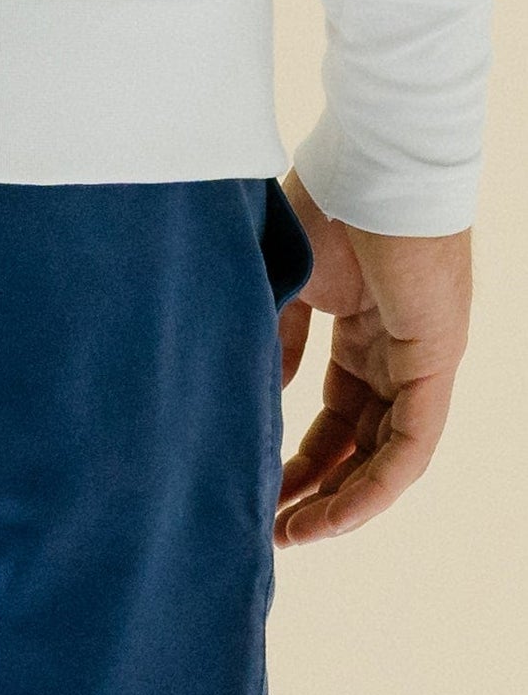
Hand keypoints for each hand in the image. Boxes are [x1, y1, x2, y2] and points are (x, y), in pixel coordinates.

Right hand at [274, 165, 471, 545]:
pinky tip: (333, 513)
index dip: (301, 455)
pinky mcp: (436, 361)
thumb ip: (284, 336)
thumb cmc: (328, 198)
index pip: (340, 413)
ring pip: (388, 455)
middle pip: (362, 443)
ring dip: (342, 501)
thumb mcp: (292, 279)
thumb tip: (273, 390)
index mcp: (365, 328)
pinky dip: (375, 485)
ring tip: (292, 534)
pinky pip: (412, 444)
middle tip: (271, 526)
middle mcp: (398, 351)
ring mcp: (421, 359)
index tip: (258, 487)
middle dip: (317, 489)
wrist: (371, 160)